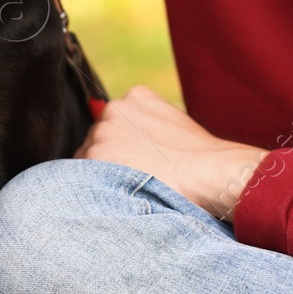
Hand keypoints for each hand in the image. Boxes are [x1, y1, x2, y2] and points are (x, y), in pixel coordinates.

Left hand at [74, 85, 269, 222]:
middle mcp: (114, 108)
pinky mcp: (94, 156)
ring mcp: (102, 131)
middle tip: (135, 182)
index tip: (138, 165)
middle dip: (110, 160)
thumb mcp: (175, 126)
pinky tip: (121, 196)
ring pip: (87, 160)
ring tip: (130, 192)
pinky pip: (83, 178)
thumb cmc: (201, 157)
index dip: (123, 149)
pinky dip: (96, 190)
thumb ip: (149, 127)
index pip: (114, 124)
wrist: (209, 172)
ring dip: (101, 177)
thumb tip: (136, 145)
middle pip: (98, 140)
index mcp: (135, 97)